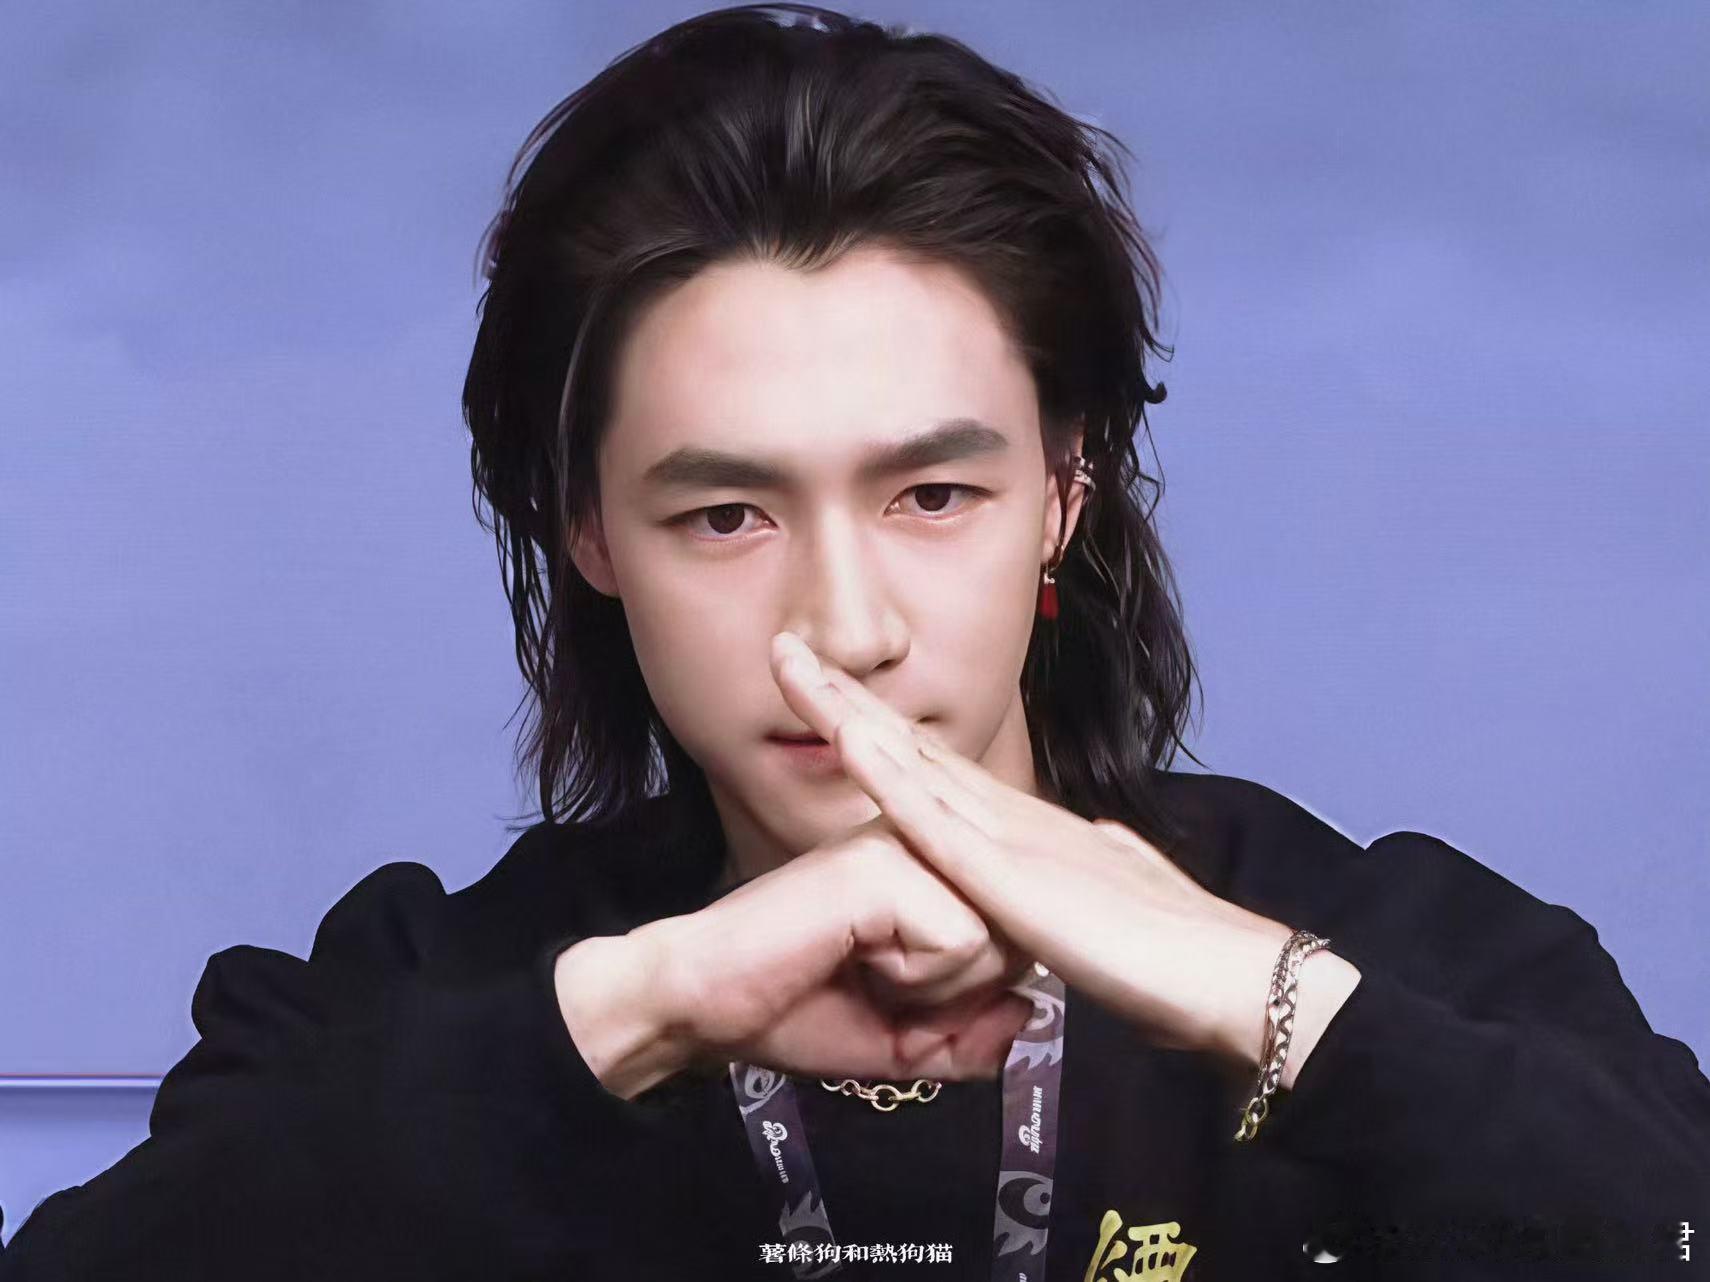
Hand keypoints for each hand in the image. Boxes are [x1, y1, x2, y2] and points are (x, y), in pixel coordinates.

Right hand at [644, 815, 1038, 1083]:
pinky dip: (916, 979)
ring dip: (936, 990)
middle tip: (878, 987)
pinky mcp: (885, 864)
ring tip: (864, 969)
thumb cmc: (789, 1011)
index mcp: (924, 865)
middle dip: (958, 998)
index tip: (891, 990)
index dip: (968, 995)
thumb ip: (973, 1037)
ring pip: (996, 940)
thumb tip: (1029, 1012)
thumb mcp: (904, 1043)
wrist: (701, 1007)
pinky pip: (961, 942)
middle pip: (1015, 937)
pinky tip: (856, 959)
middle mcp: (919, 840)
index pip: (1011, 932)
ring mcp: (902, 843)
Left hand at [769, 629, 1357, 1068]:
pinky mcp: (1013, 874)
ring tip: (791, 664)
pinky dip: (888, 775)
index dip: (873, 723)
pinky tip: (848, 738)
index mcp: (1019, 827)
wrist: (1225, 979)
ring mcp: (1009, 836)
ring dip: (847, 711)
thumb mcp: (1106, 897)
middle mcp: (1006, 815)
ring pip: (909, 762)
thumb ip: (1082, 869)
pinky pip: (937, 819)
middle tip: (784, 649)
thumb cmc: (1170, 953)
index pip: (928, 766)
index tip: (824, 689)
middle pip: (906, 745)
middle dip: (842, 697)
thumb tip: (1084, 844)